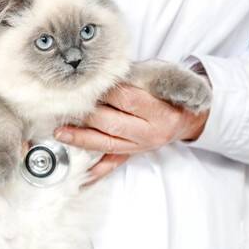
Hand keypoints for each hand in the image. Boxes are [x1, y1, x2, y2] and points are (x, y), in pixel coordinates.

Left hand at [55, 84, 208, 179]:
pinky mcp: (134, 153)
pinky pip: (112, 163)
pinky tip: (80, 173)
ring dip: (81, 138)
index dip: (105, 92)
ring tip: (61, 133)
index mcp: (159, 111)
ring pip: (107, 143)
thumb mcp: (159, 80)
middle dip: (87, 115)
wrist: (187, 118)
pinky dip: (96, 170)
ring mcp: (141, 146)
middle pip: (112, 124)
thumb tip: (103, 75)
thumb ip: (133, 78)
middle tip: (66, 106)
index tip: (88, 85)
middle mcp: (151, 132)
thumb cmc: (170, 94)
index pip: (126, 100)